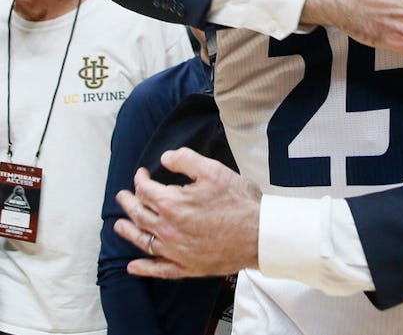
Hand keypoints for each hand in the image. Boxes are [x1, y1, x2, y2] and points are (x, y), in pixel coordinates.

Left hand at [114, 147, 260, 278]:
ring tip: (119, 226)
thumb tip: (166, 158)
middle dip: (128, 203)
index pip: (146, 190)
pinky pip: (158, 268)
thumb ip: (186, 160)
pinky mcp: (186, 266)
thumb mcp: (214, 170)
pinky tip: (133, 266)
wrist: (259, 234)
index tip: (141, 174)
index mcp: (171, 204)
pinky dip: (144, 268)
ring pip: (143, 241)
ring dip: (128, 231)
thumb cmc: (239, 202)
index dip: (140, 179)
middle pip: (139, 214)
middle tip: (122, 196)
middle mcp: (167, 229)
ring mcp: (175, 250)